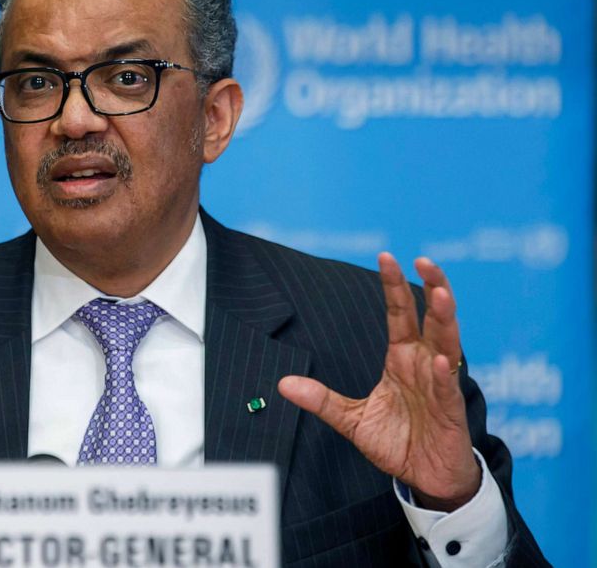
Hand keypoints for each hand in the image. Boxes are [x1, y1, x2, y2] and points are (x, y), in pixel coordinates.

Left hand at [278, 253, 479, 511]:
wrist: (423, 478)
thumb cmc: (396, 442)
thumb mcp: (351, 419)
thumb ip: (321, 400)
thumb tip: (283, 384)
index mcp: (402, 359)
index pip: (400, 314)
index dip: (394, 286)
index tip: (387, 256)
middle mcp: (424, 364)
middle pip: (431, 318)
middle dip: (431, 287)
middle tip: (423, 260)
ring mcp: (440, 385)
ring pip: (448, 344)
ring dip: (446, 318)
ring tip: (441, 294)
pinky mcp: (451, 411)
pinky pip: (448, 389)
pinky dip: (445, 374)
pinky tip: (441, 359)